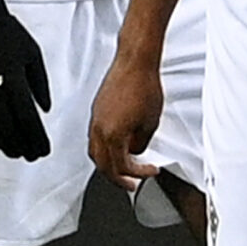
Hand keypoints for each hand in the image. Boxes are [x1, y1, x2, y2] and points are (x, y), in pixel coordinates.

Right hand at [0, 0, 51, 159]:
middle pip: (10, 129)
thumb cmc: (10, 37)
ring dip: (6, 144)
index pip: (28, 120)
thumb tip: (45, 109)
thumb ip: (40, 84)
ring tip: (16, 153)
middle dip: (23, 146)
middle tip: (32, 156)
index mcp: (15, 82)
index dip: (36, 139)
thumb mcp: (34, 56)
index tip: (44, 150)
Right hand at [87, 46, 164, 191]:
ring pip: (96, 151)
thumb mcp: (151, 122)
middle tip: (131, 183)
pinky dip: (105, 147)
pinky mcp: (97, 110)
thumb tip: (136, 151)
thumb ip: (141, 143)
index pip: (120, 167)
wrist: (135, 62)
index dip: (136, 175)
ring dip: (109, 163)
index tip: (148, 174)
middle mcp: (98, 129)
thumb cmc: (144, 85)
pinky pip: (96, 137)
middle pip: (102, 164)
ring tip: (124, 168)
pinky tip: (118, 146)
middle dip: (117, 177)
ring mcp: (95, 119)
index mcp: (112, 135)